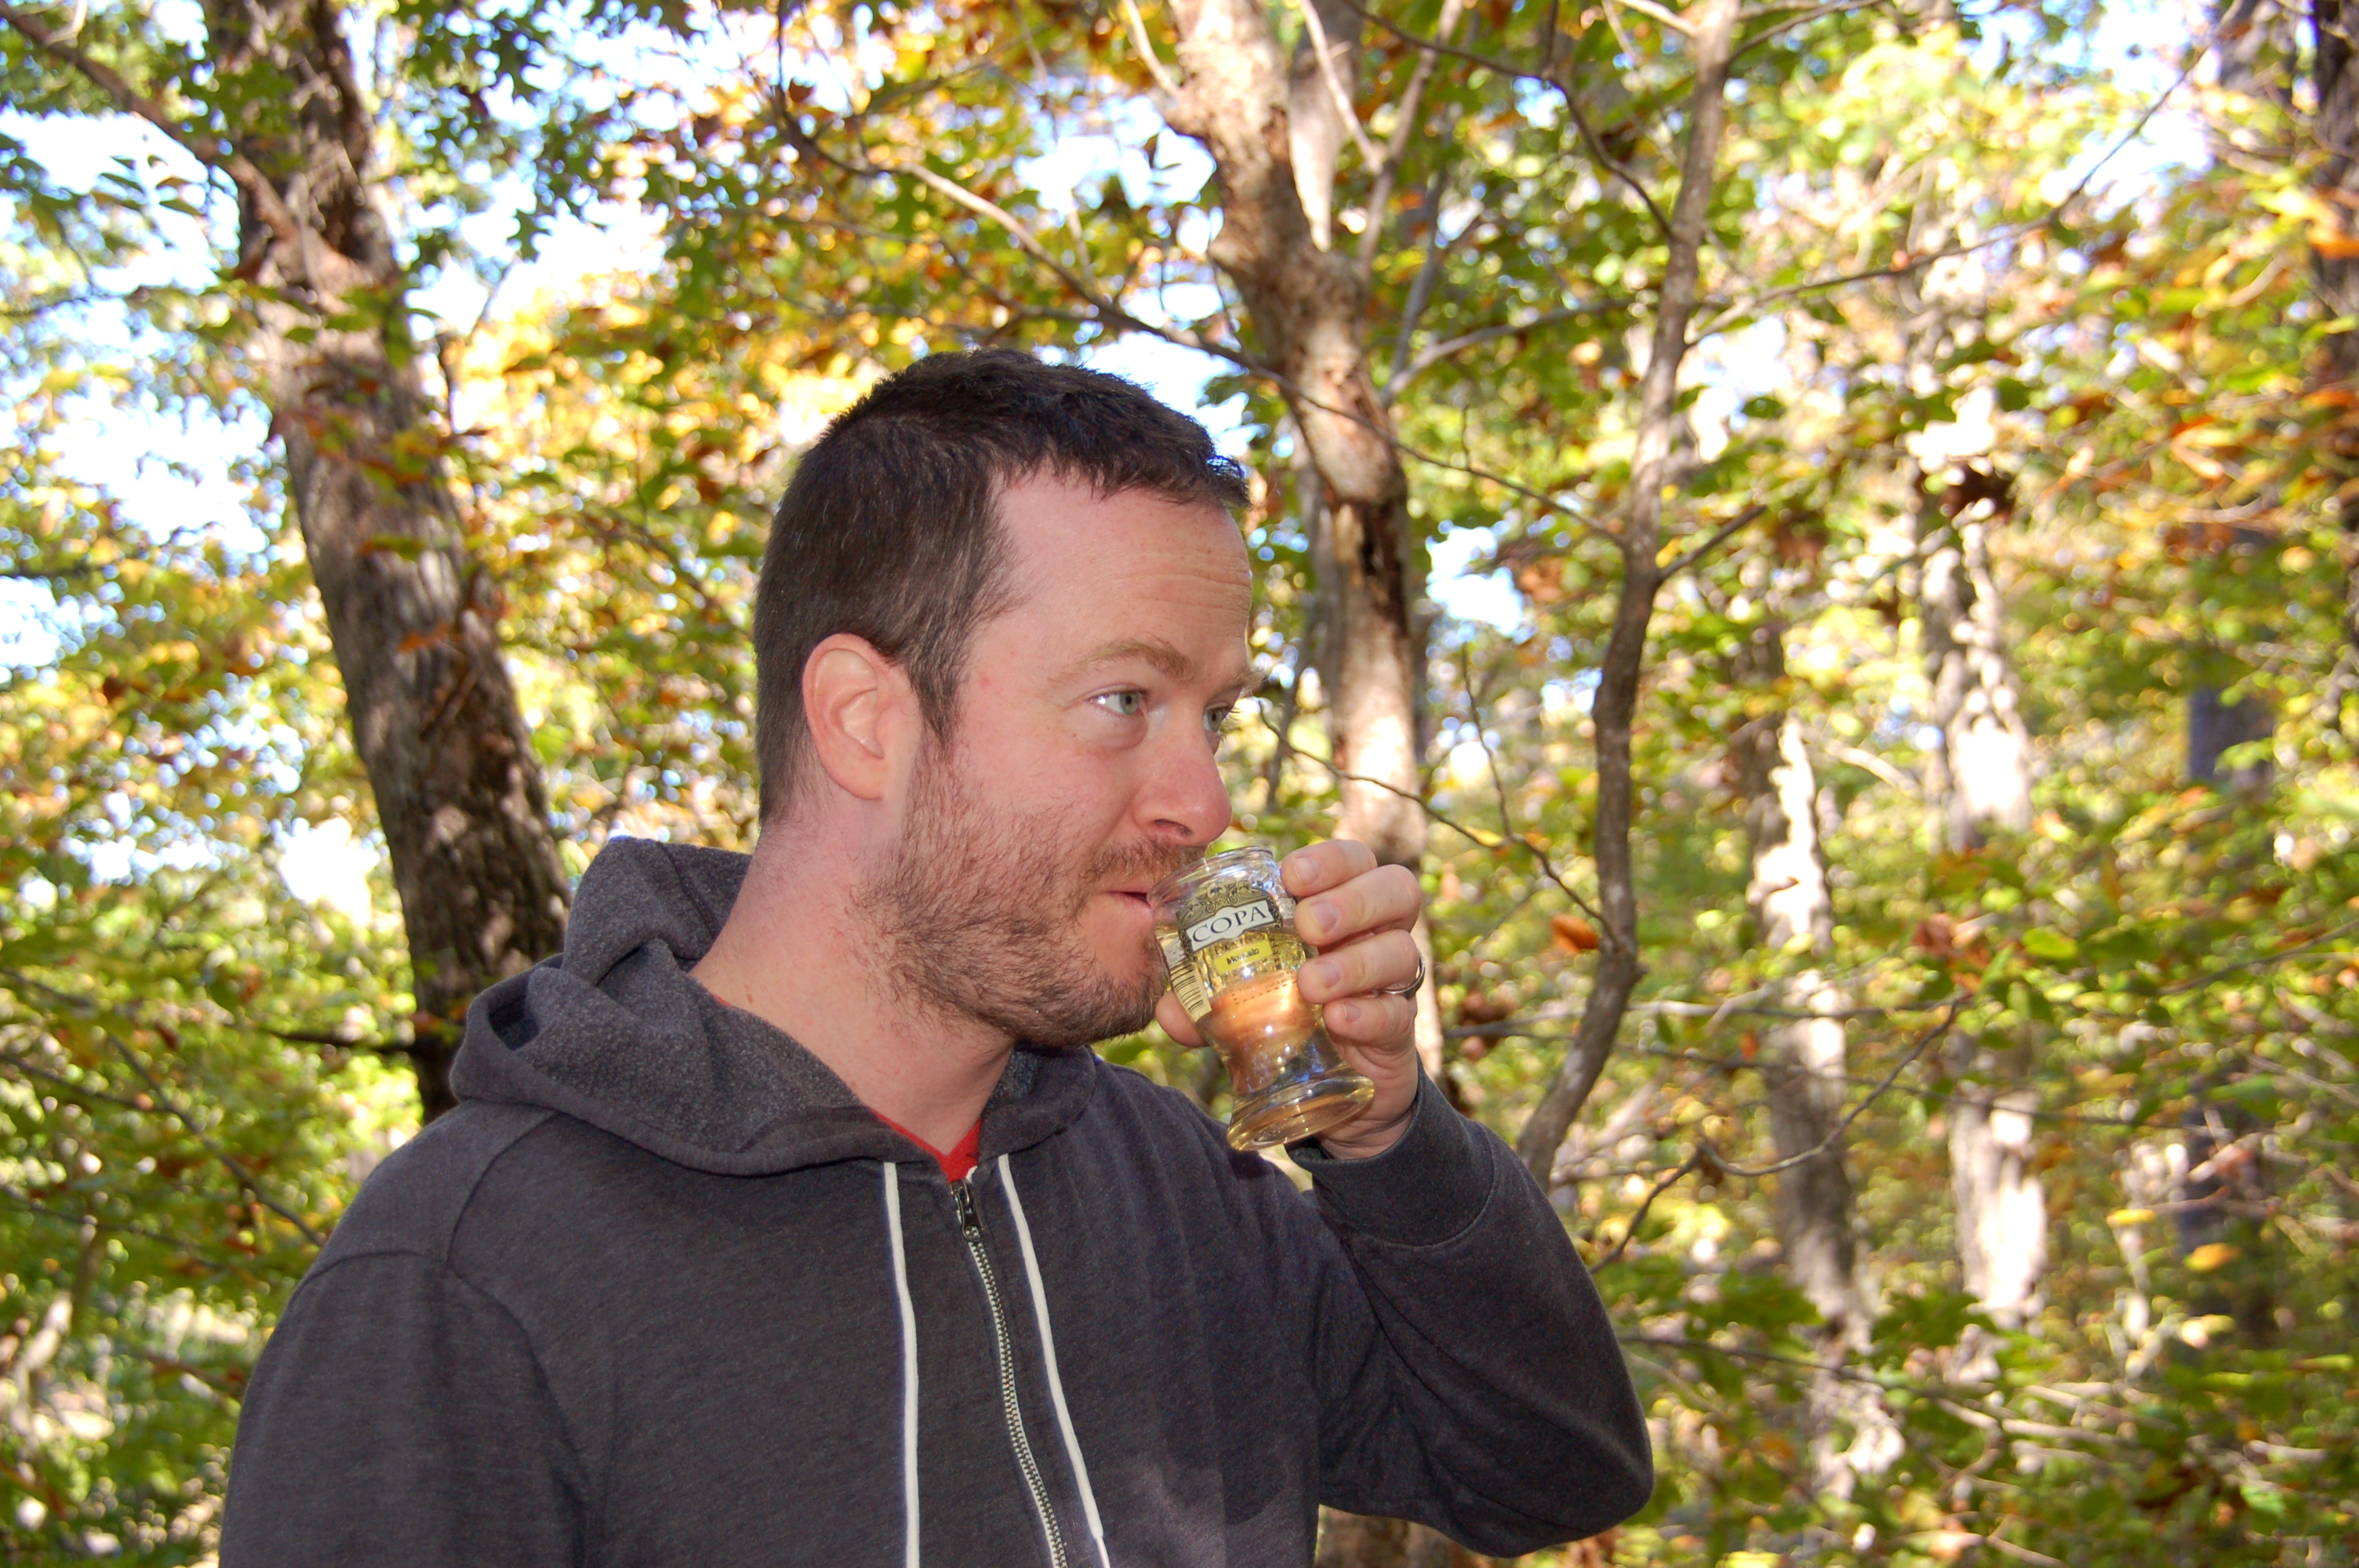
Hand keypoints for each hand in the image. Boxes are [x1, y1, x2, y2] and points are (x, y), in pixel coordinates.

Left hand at [1156, 839, 1425, 1158]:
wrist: (1329, 1092)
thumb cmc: (1286, 1018)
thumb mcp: (1243, 1002)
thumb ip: (1206, 1000)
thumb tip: (1168, 1007)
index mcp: (1339, 908)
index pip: (1354, 861)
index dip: (1332, 859)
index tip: (1292, 876)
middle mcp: (1375, 934)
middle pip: (1397, 890)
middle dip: (1353, 901)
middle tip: (1311, 926)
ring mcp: (1392, 983)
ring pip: (1402, 951)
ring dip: (1357, 961)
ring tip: (1312, 984)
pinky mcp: (1399, 1031)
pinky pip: (1398, 1014)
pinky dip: (1369, 1013)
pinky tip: (1338, 1020)